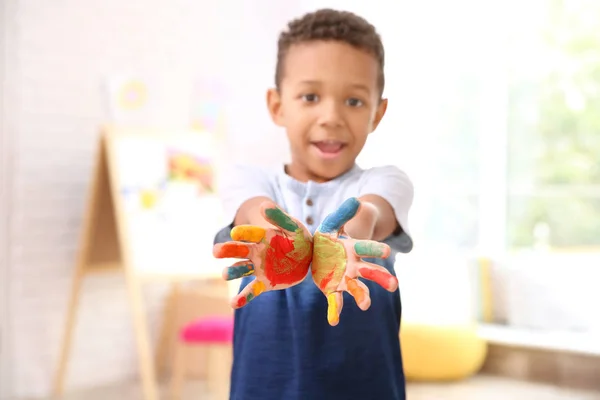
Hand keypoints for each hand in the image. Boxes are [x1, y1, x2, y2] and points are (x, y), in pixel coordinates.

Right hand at [213, 201, 312, 308]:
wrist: (306, 257)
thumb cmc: (298, 238)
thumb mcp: (293, 226)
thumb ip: (280, 217)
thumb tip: (264, 204)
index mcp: (262, 236)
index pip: (250, 234)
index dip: (243, 233)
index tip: (235, 232)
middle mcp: (256, 252)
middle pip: (239, 251)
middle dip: (227, 251)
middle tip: (216, 251)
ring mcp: (258, 268)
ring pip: (242, 269)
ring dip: (233, 271)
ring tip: (225, 274)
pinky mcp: (264, 283)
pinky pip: (252, 290)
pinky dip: (243, 297)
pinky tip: (233, 303)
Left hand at [312, 197, 398, 325]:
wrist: (318, 253)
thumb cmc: (328, 237)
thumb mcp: (331, 224)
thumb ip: (342, 214)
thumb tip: (354, 201)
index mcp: (354, 248)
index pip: (367, 248)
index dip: (376, 250)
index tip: (387, 252)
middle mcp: (354, 266)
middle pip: (370, 272)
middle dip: (382, 278)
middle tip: (394, 285)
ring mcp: (345, 279)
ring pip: (357, 289)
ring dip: (362, 296)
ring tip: (366, 305)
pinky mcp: (332, 289)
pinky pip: (335, 301)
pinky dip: (335, 311)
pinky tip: (334, 321)